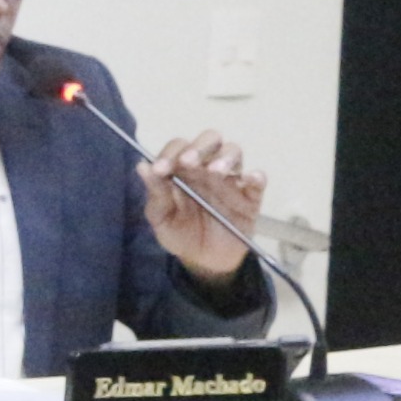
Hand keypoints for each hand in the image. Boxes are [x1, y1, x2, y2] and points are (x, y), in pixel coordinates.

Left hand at [138, 134, 263, 278]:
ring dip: (225, 157)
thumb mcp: (161, 217)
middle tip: (188, 161)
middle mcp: (207, 168)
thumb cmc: (179, 232)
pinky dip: (257, 177)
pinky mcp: (250, 198)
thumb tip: (142, 166)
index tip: (160, 169)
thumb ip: (155, 193)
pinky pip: (258, 183)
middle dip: (199, 146)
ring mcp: (230, 181)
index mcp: (183, 168)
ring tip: (215, 172)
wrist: (201, 260)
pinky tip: (251, 179)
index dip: (169, 153)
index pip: (179, 147)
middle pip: (210, 140)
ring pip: (234, 153)